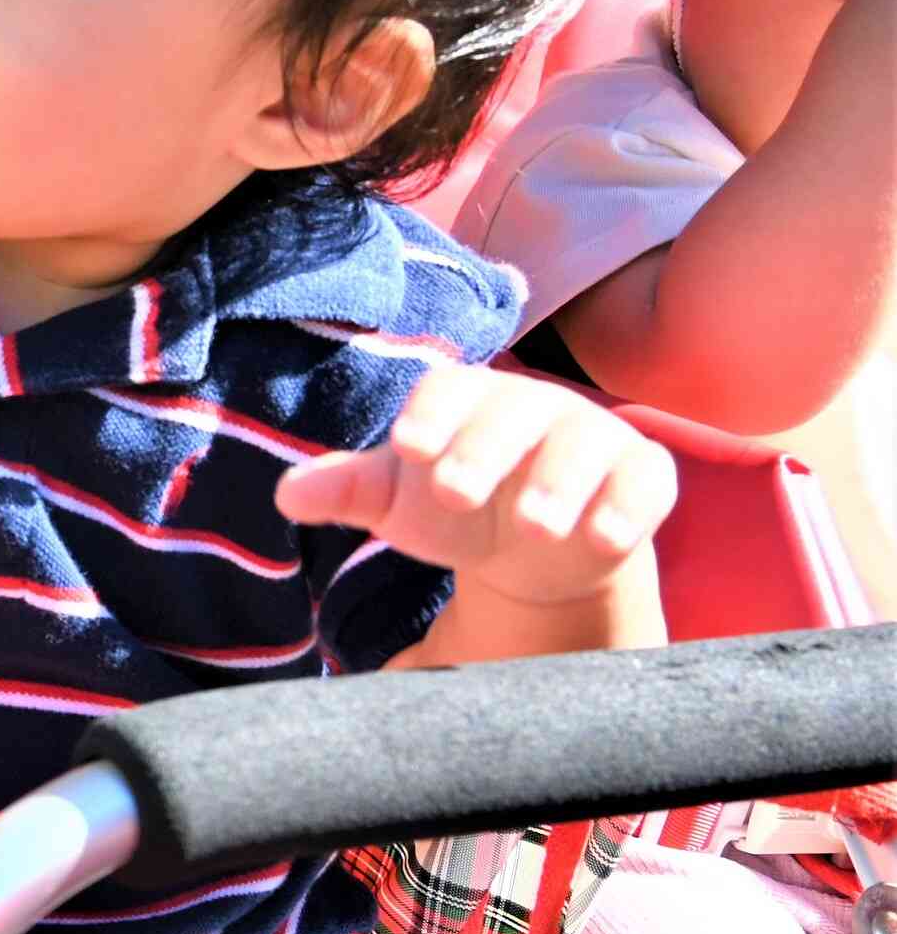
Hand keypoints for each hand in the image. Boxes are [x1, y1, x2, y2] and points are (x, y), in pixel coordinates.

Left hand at [275, 363, 676, 609]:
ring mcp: (592, 438)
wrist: (532, 544)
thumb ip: (349, 490)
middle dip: (483, 449)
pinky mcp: (642, 476)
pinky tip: (603, 538)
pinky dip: (627, 507)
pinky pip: (645, 481)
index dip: (429, 413)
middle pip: (511, 413)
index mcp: (466, 401)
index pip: (446, 389)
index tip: (406, 445)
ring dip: (556, 482)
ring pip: (583, 445)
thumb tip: (287, 494)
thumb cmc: (457, 506)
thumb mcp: (398, 502)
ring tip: (533, 525)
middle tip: (453, 494)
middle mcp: (532, 408)